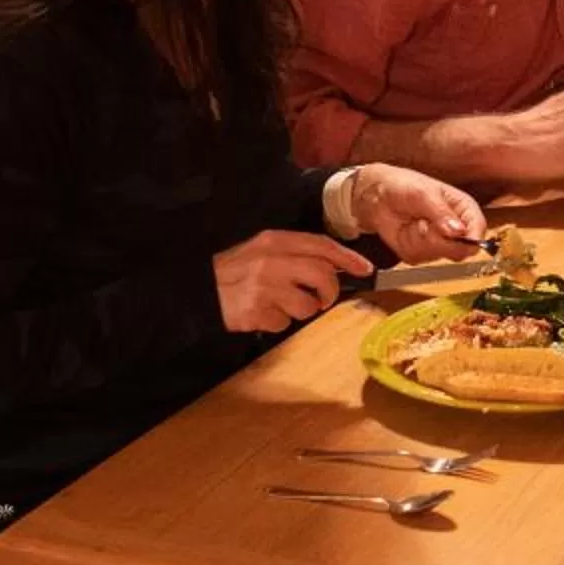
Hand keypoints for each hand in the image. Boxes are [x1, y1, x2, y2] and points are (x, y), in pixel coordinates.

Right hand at [212, 229, 372, 334]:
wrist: (198, 290)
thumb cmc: (235, 272)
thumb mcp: (262, 251)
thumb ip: (294, 254)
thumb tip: (332, 266)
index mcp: (274, 241)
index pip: (321, 245)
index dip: (347, 258)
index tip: (365, 269)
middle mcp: (272, 261)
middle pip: (323, 276)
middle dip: (330, 292)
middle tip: (323, 299)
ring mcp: (264, 287)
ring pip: (307, 305)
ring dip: (302, 311)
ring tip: (282, 306)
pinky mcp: (256, 311)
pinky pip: (283, 323)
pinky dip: (278, 323)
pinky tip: (262, 314)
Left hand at [336, 164, 488, 262]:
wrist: (376, 197)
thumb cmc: (402, 186)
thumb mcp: (423, 194)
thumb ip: (442, 213)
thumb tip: (459, 231)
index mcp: (463, 208)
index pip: (478, 227)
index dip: (472, 237)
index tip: (460, 238)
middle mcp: (455, 228)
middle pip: (461, 248)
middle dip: (438, 238)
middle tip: (424, 222)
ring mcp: (439, 242)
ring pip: (439, 254)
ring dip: (421, 239)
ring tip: (414, 221)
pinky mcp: (423, 253)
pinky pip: (420, 257)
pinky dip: (409, 244)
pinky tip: (406, 231)